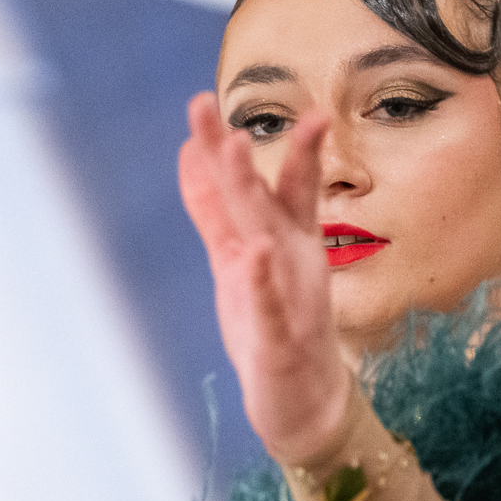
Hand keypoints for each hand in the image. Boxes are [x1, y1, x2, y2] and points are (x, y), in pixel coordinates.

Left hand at [179, 94, 352, 464]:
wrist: (305, 399)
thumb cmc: (273, 323)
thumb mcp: (237, 259)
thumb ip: (217, 210)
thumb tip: (195, 152)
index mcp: (283, 238)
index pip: (276, 180)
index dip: (248, 142)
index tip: (213, 101)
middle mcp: (291, 257)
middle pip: (261, 196)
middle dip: (236, 155)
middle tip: (208, 110)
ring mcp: (289, 295)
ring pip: (267, 234)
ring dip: (251, 192)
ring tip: (235, 150)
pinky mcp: (280, 337)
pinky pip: (271, 304)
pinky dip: (263, 278)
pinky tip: (256, 252)